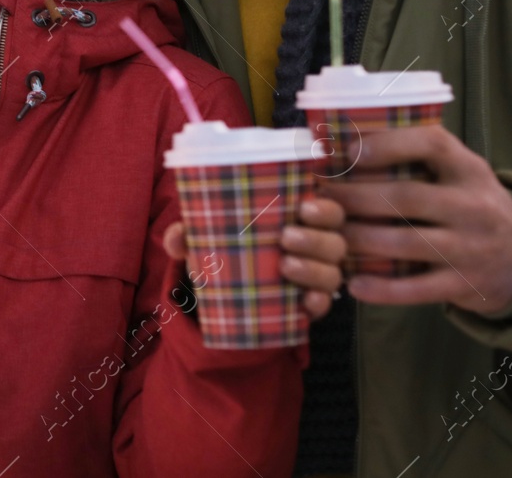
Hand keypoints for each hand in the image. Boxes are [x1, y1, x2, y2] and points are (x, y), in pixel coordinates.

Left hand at [162, 197, 346, 319]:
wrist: (223, 290)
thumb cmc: (225, 247)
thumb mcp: (205, 236)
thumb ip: (187, 233)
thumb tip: (176, 239)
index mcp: (296, 219)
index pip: (327, 209)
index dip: (325, 207)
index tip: (304, 206)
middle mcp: (314, 246)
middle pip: (335, 239)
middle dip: (317, 238)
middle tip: (286, 237)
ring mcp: (315, 276)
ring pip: (333, 271)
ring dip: (314, 268)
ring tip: (285, 265)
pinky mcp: (309, 303)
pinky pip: (324, 304)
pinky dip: (318, 303)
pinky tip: (306, 302)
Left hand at [321, 125, 511, 315]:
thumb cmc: (467, 204)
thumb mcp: (457, 173)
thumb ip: (417, 157)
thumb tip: (343, 140)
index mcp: (469, 169)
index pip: (432, 144)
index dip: (388, 144)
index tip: (349, 152)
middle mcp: (474, 206)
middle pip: (405, 197)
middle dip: (355, 198)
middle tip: (319, 200)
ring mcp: (471, 248)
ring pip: (404, 243)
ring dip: (358, 240)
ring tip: (326, 237)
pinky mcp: (465, 284)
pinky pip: (417, 288)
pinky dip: (382, 289)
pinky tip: (354, 284)